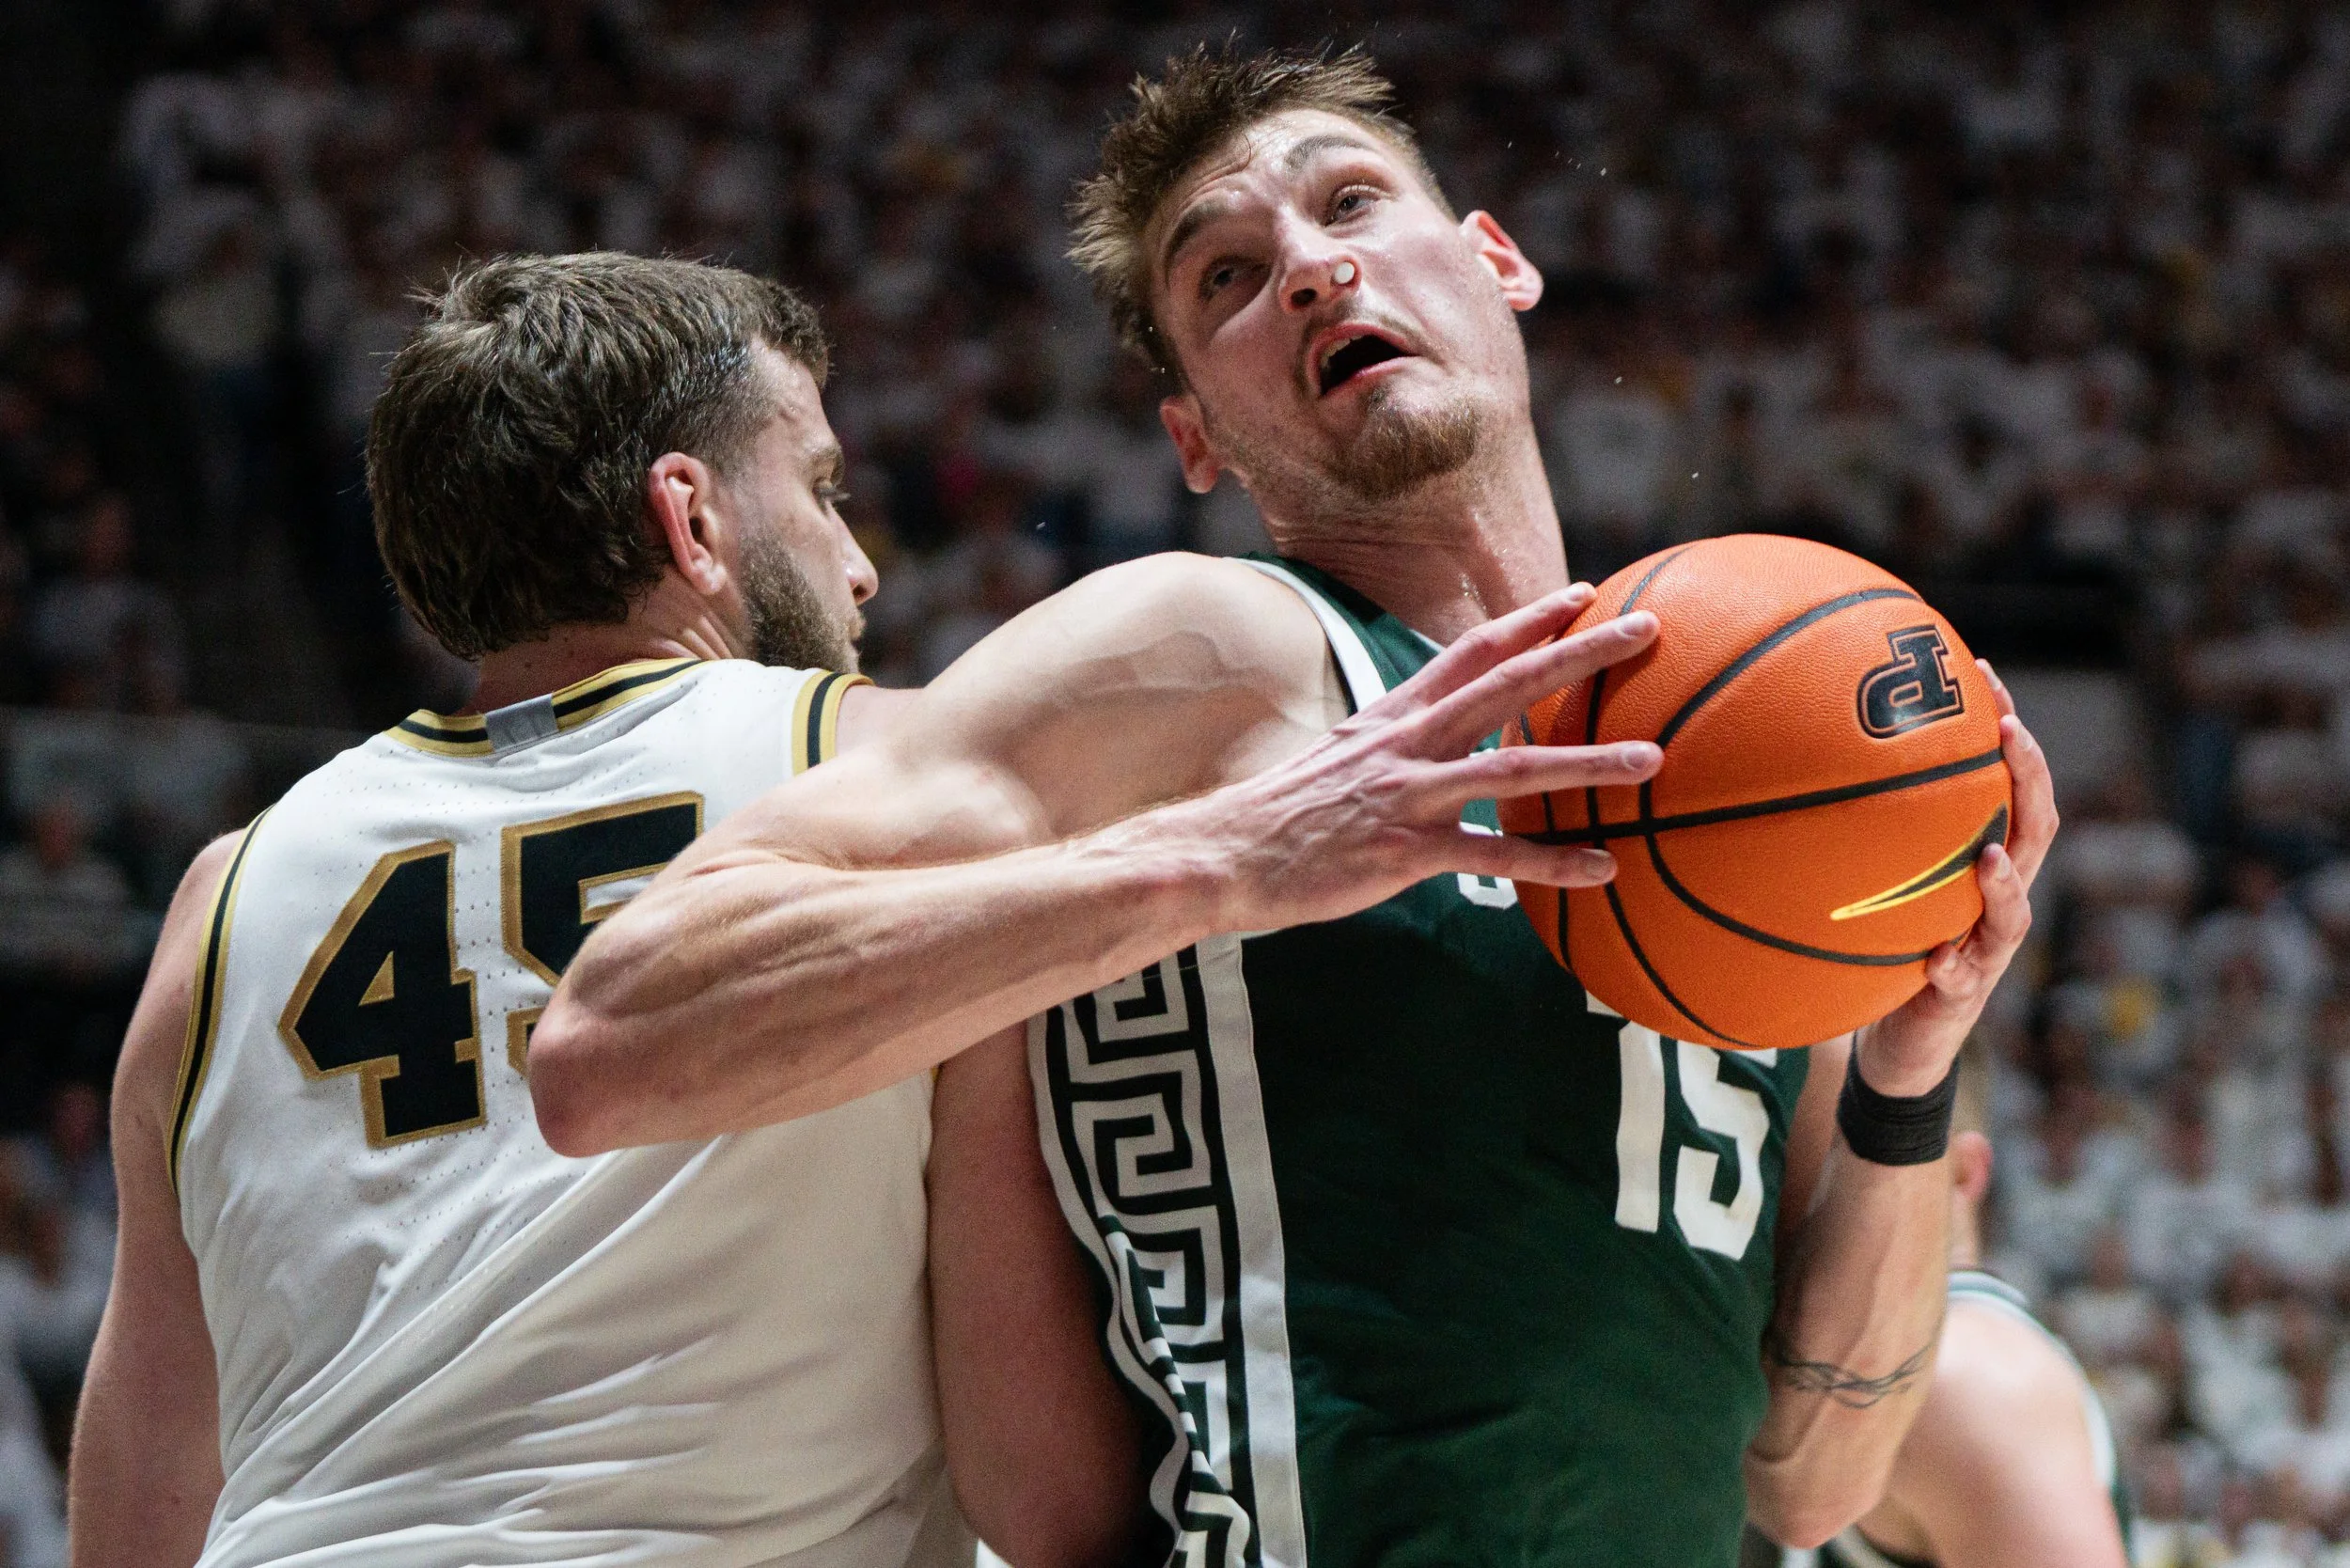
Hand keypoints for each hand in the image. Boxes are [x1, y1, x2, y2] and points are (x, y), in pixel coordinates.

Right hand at [1166, 584, 1663, 932]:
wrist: (1221, 854)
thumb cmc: (1280, 817)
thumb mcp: (1339, 759)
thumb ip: (1391, 745)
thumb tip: (1430, 746)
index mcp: (1394, 714)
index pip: (1473, 650)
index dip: (1531, 619)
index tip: (1584, 594)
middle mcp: (1408, 741)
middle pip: (1510, 683)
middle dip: (1583, 651)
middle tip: (1647, 628)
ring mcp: (1409, 793)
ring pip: (1515, 765)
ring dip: (1589, 760)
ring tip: (1653, 758)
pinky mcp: (1404, 850)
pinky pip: (1494, 856)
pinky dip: (1552, 861)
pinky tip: (1603, 867)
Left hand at [1854, 660, 2058, 1095]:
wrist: (1899, 1038)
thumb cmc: (1887, 942)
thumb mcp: (1880, 876)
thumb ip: (1865, 826)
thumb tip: (1806, 745)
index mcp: (1985, 859)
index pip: (2011, 784)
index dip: (2008, 731)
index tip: (1986, 675)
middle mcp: (1998, 898)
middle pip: (2035, 831)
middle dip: (2027, 779)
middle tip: (2010, 733)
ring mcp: (1987, 950)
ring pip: (2014, 912)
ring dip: (2003, 883)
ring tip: (1988, 857)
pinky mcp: (1962, 997)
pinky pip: (1961, 980)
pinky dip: (1951, 966)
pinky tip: (1934, 957)